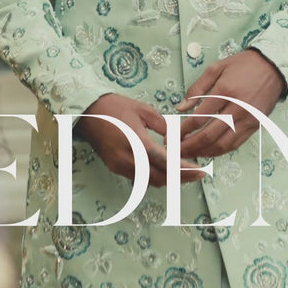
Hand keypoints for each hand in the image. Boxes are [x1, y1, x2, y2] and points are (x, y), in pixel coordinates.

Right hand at [77, 93, 205, 189]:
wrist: (87, 112)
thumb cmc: (115, 107)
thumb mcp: (143, 110)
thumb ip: (164, 126)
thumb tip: (178, 139)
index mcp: (138, 144)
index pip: (167, 163)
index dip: (186, 170)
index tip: (201, 171)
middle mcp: (129, 160)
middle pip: (161, 178)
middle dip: (181, 178)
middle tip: (197, 173)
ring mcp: (121, 166)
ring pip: (151, 181)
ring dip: (168, 178)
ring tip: (183, 170)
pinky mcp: (116, 168)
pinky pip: (140, 178)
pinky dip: (154, 175)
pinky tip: (163, 167)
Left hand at [175, 48, 285, 161]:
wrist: (273, 67)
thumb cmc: (243, 65)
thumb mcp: (216, 68)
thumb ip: (197, 88)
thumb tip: (181, 107)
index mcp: (225, 91)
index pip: (199, 117)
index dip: (184, 129)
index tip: (173, 134)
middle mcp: (237, 108)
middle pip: (209, 135)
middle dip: (190, 146)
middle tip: (177, 150)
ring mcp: (248, 119)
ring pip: (222, 144)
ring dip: (204, 152)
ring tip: (190, 154)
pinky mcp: (255, 126)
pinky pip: (235, 144)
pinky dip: (220, 151)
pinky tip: (208, 151)